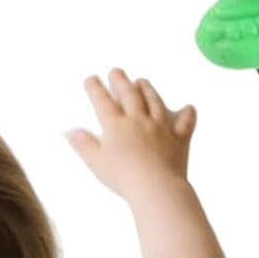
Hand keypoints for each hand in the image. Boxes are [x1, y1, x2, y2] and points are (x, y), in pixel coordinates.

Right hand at [69, 70, 196, 203]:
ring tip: (142, 80)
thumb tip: (69, 130)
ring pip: (155, 102)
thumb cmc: (122, 177)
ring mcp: (161, 127)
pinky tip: (189, 107)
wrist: (155, 186)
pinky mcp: (179, 139)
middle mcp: (139, 120)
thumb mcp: (96, 162)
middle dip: (121, 81)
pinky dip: (188, 115)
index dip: (95, 89)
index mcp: (117, 126)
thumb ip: (83, 144)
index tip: (91, 78)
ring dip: (148, 90)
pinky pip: (185, 123)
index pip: (103, 102)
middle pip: (129, 95)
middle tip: (116, 71)